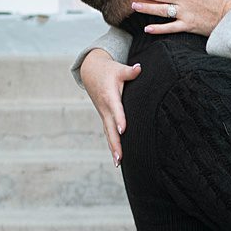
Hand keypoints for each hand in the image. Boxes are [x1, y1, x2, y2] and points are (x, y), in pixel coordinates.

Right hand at [81, 48, 139, 164]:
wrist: (91, 72)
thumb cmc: (109, 71)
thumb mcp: (119, 69)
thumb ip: (130, 71)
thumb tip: (139, 68)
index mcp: (109, 96)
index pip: (115, 109)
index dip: (119, 119)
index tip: (123, 129)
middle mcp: (105, 108)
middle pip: (110, 128)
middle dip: (115, 143)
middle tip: (120, 158)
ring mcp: (104, 114)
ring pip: (108, 134)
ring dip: (113, 148)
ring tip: (118, 163)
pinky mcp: (104, 117)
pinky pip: (108, 133)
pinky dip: (112, 145)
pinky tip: (117, 158)